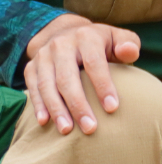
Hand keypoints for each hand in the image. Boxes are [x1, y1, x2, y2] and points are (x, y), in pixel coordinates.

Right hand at [23, 13, 141, 135]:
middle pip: (67, 78)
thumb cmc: (102, 43)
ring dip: (57, 110)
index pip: (94, 63)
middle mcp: (61, 45)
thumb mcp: (119, 38)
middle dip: (78, 105)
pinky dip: (38, 106)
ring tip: (67, 131)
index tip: (112, 108)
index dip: (103, 85)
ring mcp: (43, 56)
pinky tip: (45, 122)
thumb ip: (128, 45)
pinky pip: (33, 88)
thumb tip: (129, 52)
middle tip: (90, 128)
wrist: (66, 32)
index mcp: (86, 37)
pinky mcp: (31, 67)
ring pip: (47, 85)